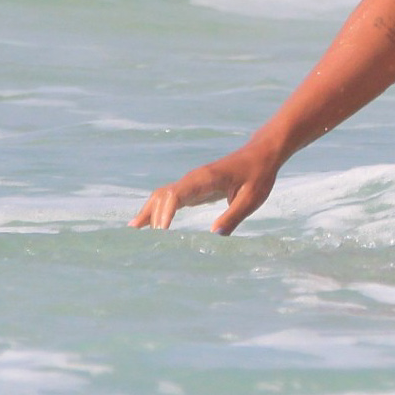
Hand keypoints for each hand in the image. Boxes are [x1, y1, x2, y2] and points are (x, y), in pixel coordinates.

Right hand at [130, 144, 280, 235]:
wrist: (262, 153)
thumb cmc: (258, 174)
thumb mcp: (251, 198)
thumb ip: (233, 216)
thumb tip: (213, 236)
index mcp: (205, 179)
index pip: (175, 195)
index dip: (164, 214)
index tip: (160, 233)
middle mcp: (192, 179)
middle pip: (162, 196)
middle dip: (150, 217)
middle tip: (139, 241)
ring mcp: (191, 183)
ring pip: (162, 197)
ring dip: (148, 213)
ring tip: (133, 235)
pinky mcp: (193, 188)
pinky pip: (170, 199)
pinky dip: (157, 212)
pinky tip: (148, 226)